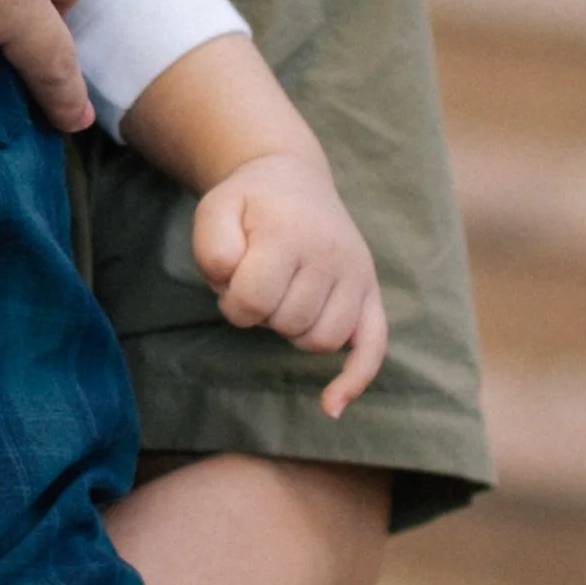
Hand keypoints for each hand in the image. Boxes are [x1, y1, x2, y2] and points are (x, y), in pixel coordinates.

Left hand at [189, 155, 388, 414]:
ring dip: (292, 329)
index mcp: (291, 234)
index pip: (253, 301)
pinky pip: (373, 346)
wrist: (292, 177)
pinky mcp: (372, 290)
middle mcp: (332, 255)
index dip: (231, 300)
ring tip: (282, 293)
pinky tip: (331, 407)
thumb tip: (233, 281)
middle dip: (260, 311)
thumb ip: (212, 247)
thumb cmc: (248, 203)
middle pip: (287, 323)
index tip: (229, 280)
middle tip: (255, 277)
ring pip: (321, 340)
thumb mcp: (214, 209)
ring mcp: (357, 274)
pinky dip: (355, 379)